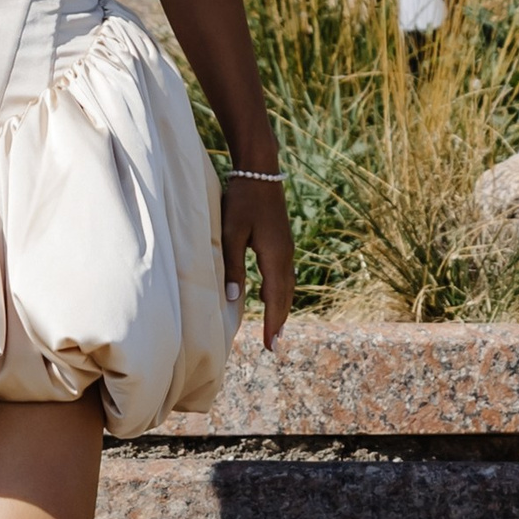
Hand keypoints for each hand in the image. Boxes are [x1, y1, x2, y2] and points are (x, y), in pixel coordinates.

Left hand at [222, 167, 295, 353]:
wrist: (260, 172)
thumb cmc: (242, 200)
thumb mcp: (231, 233)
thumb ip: (233, 265)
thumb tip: (235, 298)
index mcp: (274, 257)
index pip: (275, 298)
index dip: (272, 323)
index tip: (270, 346)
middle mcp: (285, 256)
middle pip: (285, 296)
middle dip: (279, 321)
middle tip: (273, 346)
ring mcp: (286, 248)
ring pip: (287, 286)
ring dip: (281, 308)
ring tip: (275, 328)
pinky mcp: (282, 242)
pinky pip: (284, 275)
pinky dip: (281, 292)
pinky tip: (273, 296)